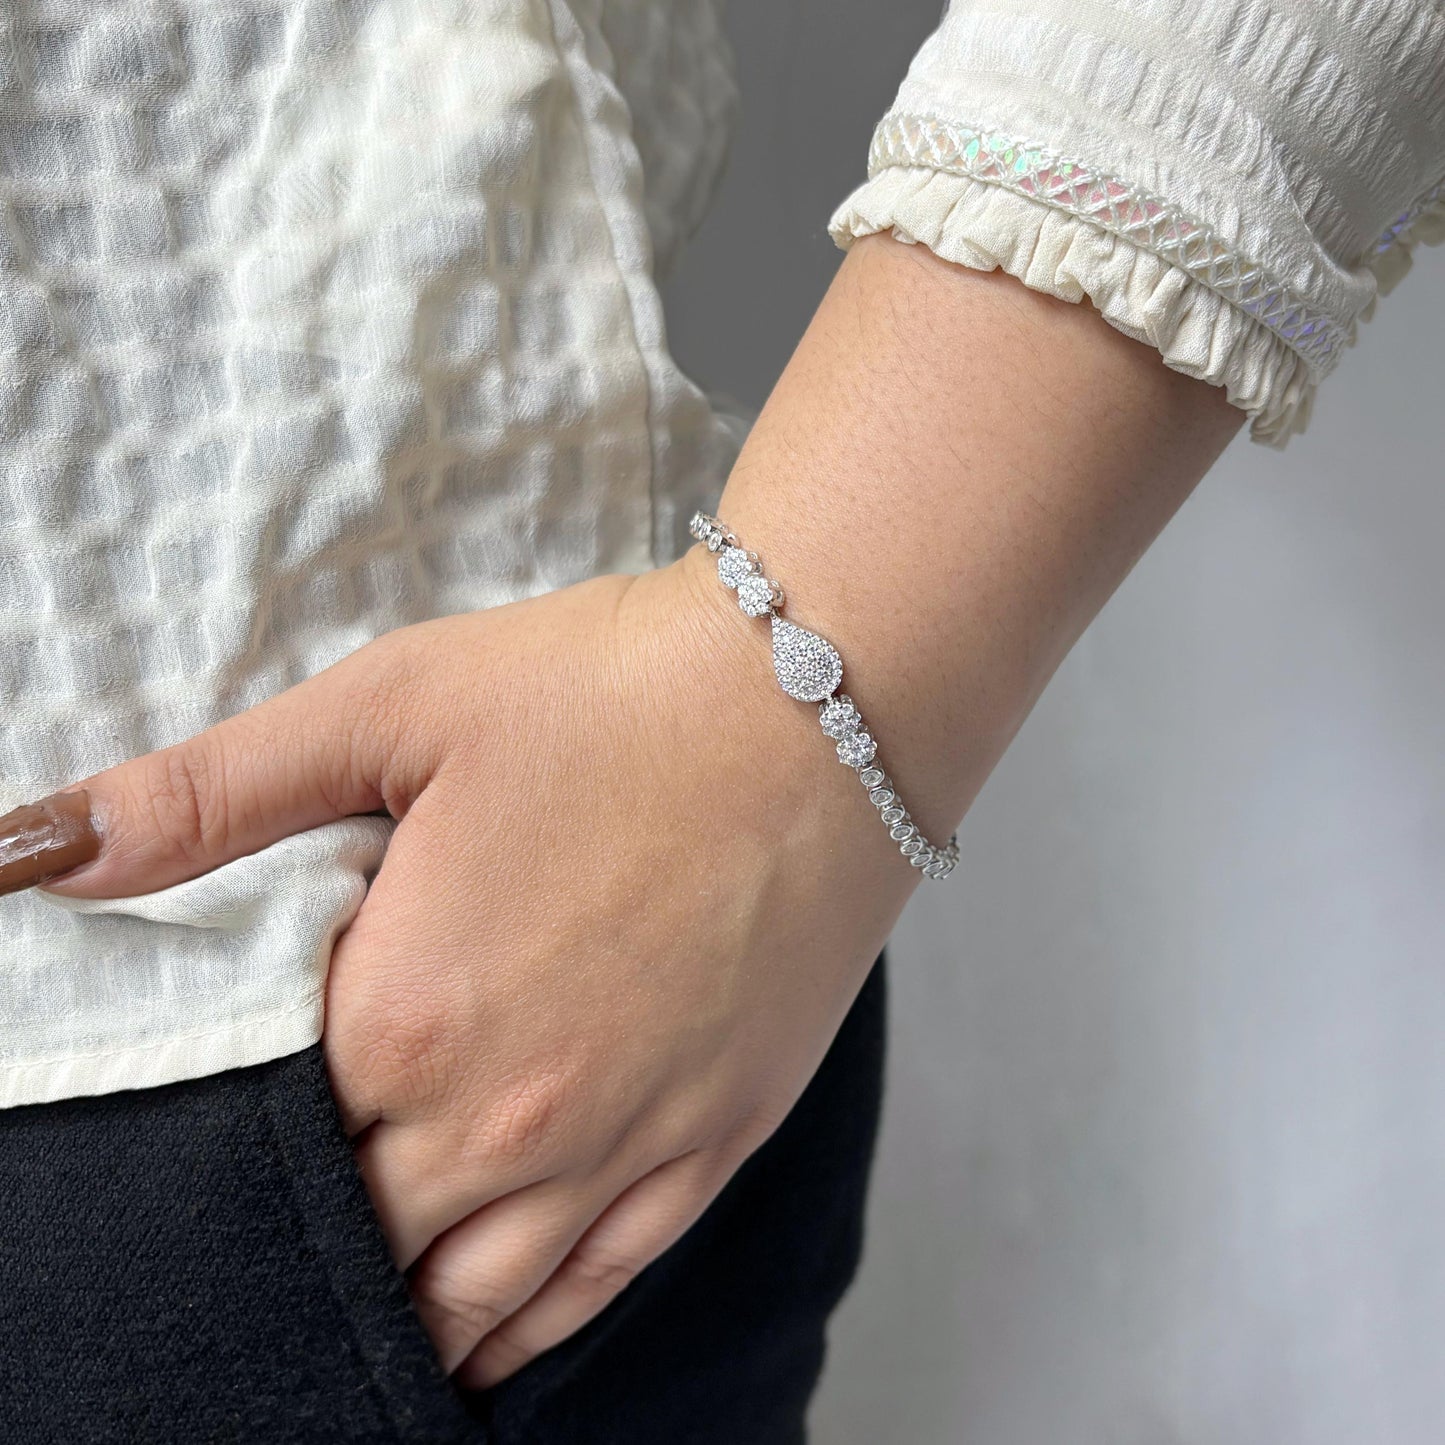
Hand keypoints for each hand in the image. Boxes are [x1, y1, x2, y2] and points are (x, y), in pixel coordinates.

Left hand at [37, 549, 917, 1386]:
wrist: (818, 701)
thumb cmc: (610, 692)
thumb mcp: (393, 705)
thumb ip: (211, 794)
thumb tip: (36, 851)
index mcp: (404, 1015)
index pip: (272, 1137)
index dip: (244, 1128)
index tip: (241, 1110)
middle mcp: (506, 1115)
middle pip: (362, 1233)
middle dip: (315, 1229)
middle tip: (292, 1213)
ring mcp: (619, 1142)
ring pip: (471, 1296)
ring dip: (401, 1316)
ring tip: (358, 1326)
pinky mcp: (713, 1138)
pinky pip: (595, 1285)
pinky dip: (523, 1333)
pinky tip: (484, 1347)